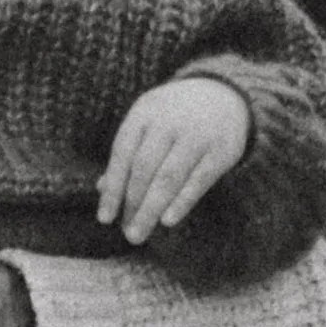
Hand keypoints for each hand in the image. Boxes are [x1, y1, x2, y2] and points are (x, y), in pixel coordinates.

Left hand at [97, 75, 251, 244]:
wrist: (224, 93)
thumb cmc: (174, 116)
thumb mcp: (147, 122)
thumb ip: (128, 152)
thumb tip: (102, 188)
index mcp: (144, 111)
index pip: (122, 153)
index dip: (113, 188)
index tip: (104, 218)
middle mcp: (169, 121)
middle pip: (144, 168)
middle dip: (132, 204)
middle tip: (128, 233)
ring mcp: (197, 134)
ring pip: (169, 177)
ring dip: (151, 209)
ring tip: (139, 233)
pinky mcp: (222, 150)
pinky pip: (199, 180)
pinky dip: (182, 201)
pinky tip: (167, 220)